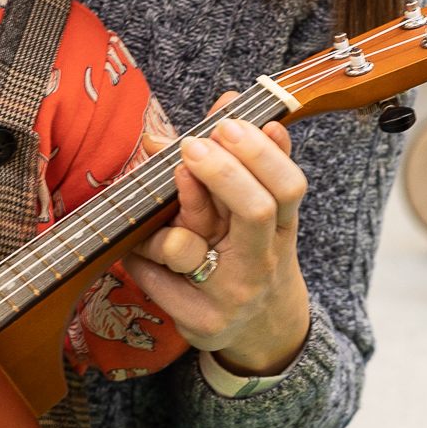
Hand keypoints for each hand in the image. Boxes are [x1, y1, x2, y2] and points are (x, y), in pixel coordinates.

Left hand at [124, 96, 311, 377]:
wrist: (263, 330)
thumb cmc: (252, 254)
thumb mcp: (261, 212)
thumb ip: (247, 159)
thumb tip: (229, 97)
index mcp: (283, 230)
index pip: (288, 187)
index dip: (260, 153)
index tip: (228, 124)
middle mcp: (263, 263)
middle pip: (257, 211)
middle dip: (223, 173)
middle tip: (192, 146)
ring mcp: (232, 297)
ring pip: (185, 248)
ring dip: (160, 225)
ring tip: (153, 212)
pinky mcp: (200, 323)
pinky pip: (152, 278)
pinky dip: (138, 256)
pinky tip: (138, 247)